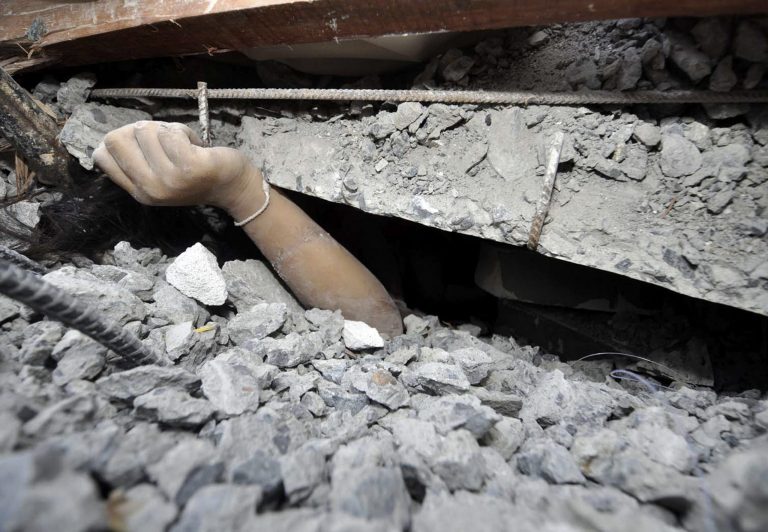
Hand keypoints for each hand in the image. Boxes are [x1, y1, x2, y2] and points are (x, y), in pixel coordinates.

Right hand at [92, 121, 261, 209]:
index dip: (120, 139)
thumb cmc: (195, 174)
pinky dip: (183, 131)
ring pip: (145, 130)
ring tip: (184, 146)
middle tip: (165, 141)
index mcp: (138, 192)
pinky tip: (195, 146)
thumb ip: (136, 161)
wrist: (233, 186)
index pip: (101, 156)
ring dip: (167, 130)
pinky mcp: (188, 167)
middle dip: (141, 130)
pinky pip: (170, 132)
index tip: (144, 143)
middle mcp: (149, 190)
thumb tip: (111, 139)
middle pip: (117, 138)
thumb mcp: (159, 175)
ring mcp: (169, 180)